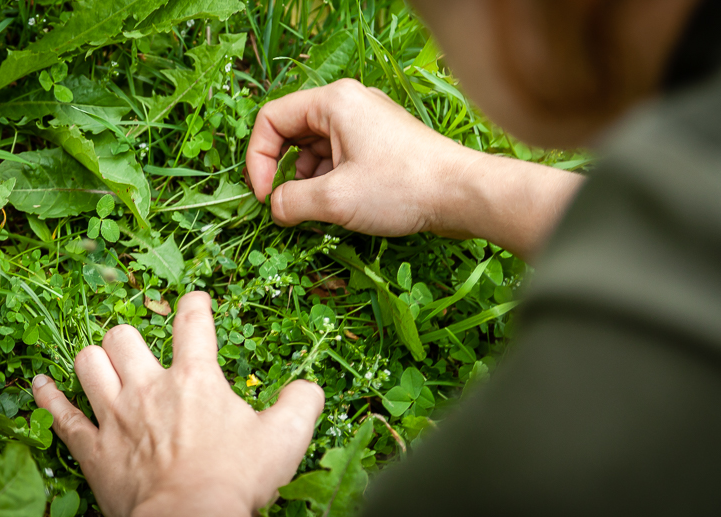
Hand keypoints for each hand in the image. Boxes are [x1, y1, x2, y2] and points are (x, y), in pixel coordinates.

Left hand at [32, 292, 324, 516]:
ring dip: (94, 360)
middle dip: (130, 338)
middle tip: (142, 352)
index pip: (193, 323)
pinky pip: (60, 414)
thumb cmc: (236, 479)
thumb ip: (302, 403)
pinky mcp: (92, 448)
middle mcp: (149, 387)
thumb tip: (309, 387)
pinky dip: (47, 397)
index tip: (195, 301)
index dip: (194, 305)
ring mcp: (115, 416)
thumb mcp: (285, 437)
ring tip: (103, 364)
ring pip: (87, 364)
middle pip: (123, 337)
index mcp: (195, 379)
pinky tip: (39, 385)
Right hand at [246, 78, 472, 236]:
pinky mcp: (381, 143)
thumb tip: (274, 208)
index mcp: (334, 102)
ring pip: (316, 148)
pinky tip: (338, 207)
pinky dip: (330, 181)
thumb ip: (291, 202)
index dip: (257, 159)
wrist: (463, 195)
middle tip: (285, 206)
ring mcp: (368, 122)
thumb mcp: (335, 199)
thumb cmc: (402, 189)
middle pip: (292, 132)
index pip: (271, 120)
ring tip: (318, 210)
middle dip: (283, 171)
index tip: (264, 197)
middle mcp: (350, 104)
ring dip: (307, 180)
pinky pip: (340, 157)